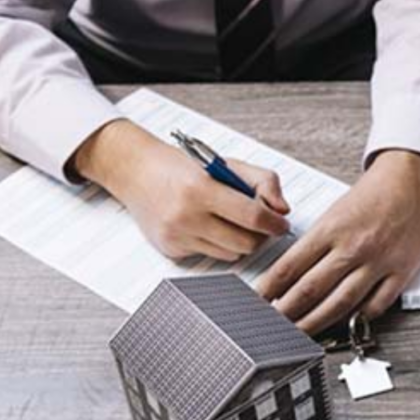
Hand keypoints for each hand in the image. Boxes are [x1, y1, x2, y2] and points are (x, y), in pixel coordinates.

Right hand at [72, 119, 290, 260]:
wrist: (137, 172)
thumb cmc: (184, 168)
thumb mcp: (227, 163)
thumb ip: (263, 181)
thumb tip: (283, 210)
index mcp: (202, 189)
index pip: (253, 217)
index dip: (275, 224)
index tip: (283, 224)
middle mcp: (186, 216)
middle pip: (246, 243)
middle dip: (260, 235)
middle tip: (260, 224)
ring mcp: (176, 236)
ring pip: (231, 254)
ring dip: (241, 241)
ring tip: (233, 222)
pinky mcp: (170, 250)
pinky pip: (211, 256)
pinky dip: (218, 244)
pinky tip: (209, 226)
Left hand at [257, 150, 419, 333]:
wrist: (412, 179)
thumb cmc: (374, 194)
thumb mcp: (335, 211)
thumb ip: (316, 243)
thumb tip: (291, 273)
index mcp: (332, 228)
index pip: (290, 266)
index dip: (269, 288)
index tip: (257, 302)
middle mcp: (353, 246)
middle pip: (311, 289)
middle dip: (286, 312)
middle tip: (273, 325)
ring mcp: (379, 261)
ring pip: (340, 303)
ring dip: (316, 322)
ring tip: (301, 333)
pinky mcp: (401, 271)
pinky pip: (376, 305)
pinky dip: (357, 318)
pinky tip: (344, 323)